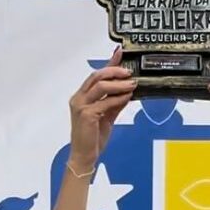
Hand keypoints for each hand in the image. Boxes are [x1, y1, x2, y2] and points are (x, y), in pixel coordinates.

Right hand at [67, 49, 135, 169]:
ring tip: (131, 84)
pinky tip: (127, 97)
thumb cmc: (92, 138)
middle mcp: (79, 98)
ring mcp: (81, 106)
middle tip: (129, 72)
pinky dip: (118, 98)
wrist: (84, 156)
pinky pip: (105, 102)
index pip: (96, 75)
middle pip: (96, 76)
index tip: (120, 52)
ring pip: (100, 86)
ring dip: (118, 84)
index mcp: (81, 97)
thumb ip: (114, 103)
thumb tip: (127, 91)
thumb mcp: (106, 116)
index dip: (109, 63)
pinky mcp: (87, 115)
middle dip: (114, 71)